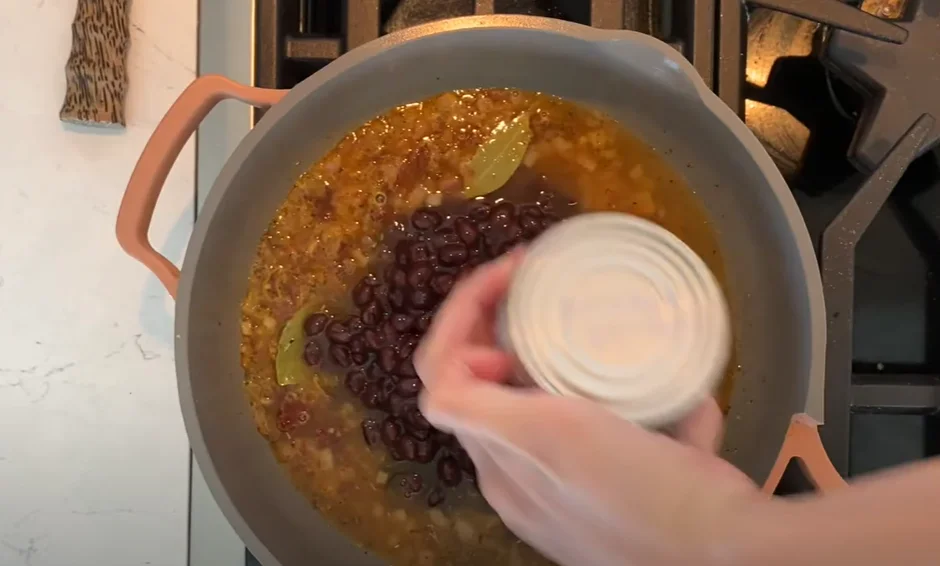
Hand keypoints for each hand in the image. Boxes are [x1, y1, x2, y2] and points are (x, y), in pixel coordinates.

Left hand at [415, 251, 762, 565]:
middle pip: (493, 381)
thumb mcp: (551, 439)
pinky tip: (664, 380)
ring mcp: (575, 482)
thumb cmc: (642, 493)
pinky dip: (631, 396)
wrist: (735, 553)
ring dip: (561, 351)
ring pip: (550, 398)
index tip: (512, 273)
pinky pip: (615, 426)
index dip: (465, 312)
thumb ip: (477, 410)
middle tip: (539, 277)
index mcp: (501, 462)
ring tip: (589, 314)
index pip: (449, 374)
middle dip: (505, 321)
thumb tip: (436, 376)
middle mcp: (528, 476)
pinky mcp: (624, 486)